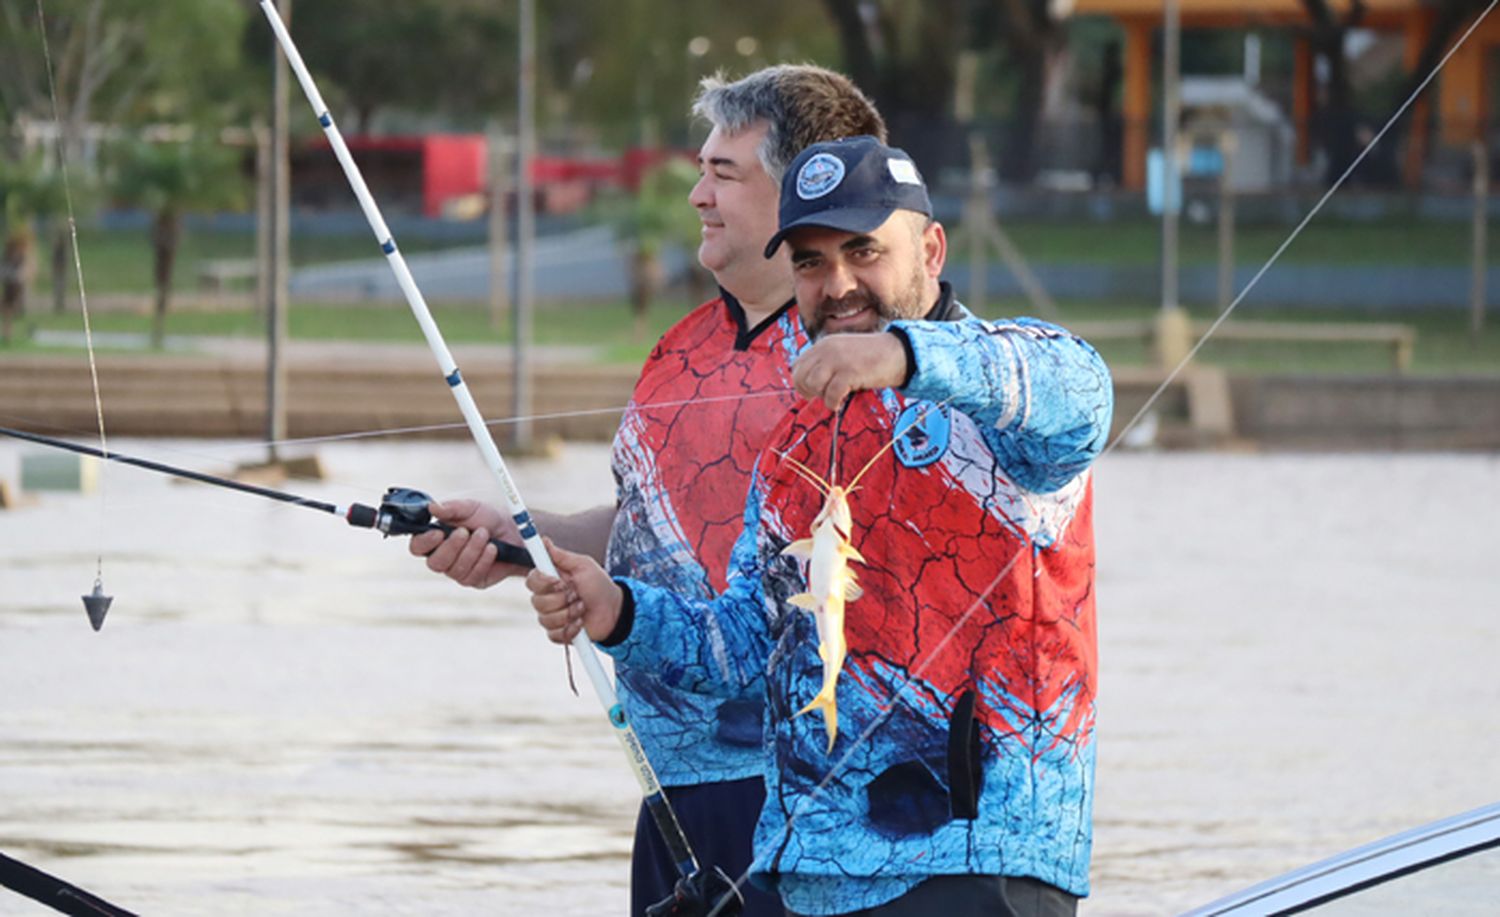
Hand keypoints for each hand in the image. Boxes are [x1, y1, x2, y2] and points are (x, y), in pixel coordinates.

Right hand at [408, 498, 525, 588]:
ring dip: (472, 550)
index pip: (418, 547)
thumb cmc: (488, 519)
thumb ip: (451, 508)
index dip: (424, 542)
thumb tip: (432, 507)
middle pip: (434, 563)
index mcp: (436, 539)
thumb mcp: (471, 508)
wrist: (514, 532)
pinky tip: (492, 549)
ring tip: (485, 534)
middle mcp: (444, 557)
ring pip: (455, 570)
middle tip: (466, 531)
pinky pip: (473, 576)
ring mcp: (458, 571)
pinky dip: (483, 560)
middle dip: (452, 547)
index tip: (438, 533)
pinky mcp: (475, 580)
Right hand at [526, 539, 623, 644]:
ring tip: (582, 608)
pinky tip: (581, 623)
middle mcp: (547, 598)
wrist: (613, 610)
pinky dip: (570, 629)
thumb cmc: (598, 585)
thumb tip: (543, 540)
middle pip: (537, 601)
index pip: (531, 580)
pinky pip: (554, 635)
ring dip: (569, 613)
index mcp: (550, 580)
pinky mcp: (558, 633)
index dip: (542, 582)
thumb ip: (561, 555)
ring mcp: (551, 617)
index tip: (558, 581)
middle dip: (561, 599)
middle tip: (577, 595)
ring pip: (546, 619)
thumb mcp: (583, 565)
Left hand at [791, 332, 907, 409]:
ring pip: (813, 384)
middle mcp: (827, 349)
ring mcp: (838, 360)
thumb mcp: (843, 353)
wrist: (897, 353)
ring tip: (834, 397)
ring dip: (821, 396)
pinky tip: (840, 403)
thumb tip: (809, 385)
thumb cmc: (871, 358)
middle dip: (808, 391)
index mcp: (824, 345)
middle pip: (801, 376)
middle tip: (824, 395)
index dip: (801, 382)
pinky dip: (833, 403)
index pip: (797, 365)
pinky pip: (831, 394)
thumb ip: (826, 363)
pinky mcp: (850, 372)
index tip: (813, 391)